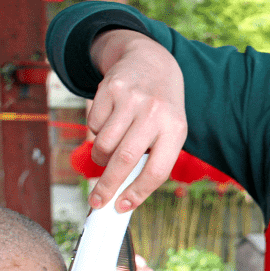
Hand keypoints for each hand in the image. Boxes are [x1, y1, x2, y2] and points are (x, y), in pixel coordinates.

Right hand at [85, 30, 187, 212]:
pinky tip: (109, 123)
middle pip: (125, 160)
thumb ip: (152, 161)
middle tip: (97, 201)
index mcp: (176, 129)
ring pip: (104, 144)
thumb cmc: (161, 110)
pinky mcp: (110, 89)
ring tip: (107, 155)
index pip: (156, 171)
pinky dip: (95, 133)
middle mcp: (155, 113)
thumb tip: (124, 197)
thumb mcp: (168, 132)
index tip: (121, 207)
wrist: (152, 63)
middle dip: (108, 186)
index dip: (137, 193)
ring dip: (100, 158)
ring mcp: (132, 100)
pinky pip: (93, 125)